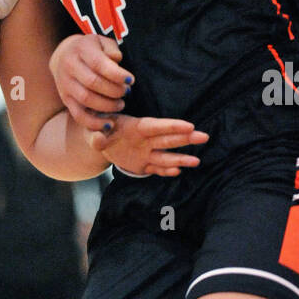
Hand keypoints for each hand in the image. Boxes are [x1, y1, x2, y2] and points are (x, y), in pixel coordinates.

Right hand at [50, 33, 131, 129]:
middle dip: (114, 90)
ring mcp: (65, 84)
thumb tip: (116, 61)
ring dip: (107, 105)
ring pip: (86, 99)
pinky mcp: (65, 99)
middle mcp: (70, 66)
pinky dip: (94, 123)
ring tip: (120, 104)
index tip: (130, 80)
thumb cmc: (92, 50)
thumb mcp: (102, 42)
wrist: (64, 56)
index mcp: (81, 49)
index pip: (98, 64)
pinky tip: (109, 124)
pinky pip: (78, 115)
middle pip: (92, 83)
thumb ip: (112, 50)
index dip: (116, 74)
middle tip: (126, 92)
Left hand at [88, 115, 208, 177]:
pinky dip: (166, 171)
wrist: (100, 140)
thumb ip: (97, 136)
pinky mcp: (144, 165)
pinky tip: (177, 172)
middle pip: (168, 139)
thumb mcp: (94, 130)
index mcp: (137, 127)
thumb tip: (98, 139)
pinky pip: (156, 169)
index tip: (190, 125)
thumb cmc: (100, 130)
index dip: (172, 126)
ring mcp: (146, 153)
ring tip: (196, 161)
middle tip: (204, 136)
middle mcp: (146, 140)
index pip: (157, 126)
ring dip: (180, 159)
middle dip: (186, 138)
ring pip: (166, 156)